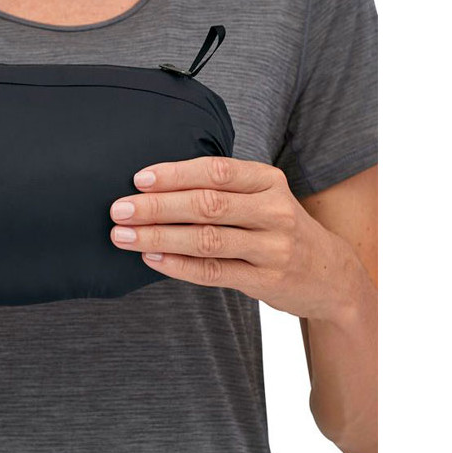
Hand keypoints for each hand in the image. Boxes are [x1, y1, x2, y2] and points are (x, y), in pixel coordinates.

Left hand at [108, 155, 355, 321]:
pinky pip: (213, 272)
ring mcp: (272, 248)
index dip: (175, 174)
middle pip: (207, 205)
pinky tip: (152, 258)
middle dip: (157, 206)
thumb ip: (223, 189)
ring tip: (124, 235)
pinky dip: (178, 265)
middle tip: (119, 208)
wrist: (332, 275)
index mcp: (269, 181)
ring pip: (206, 240)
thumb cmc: (280, 228)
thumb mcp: (264, 196)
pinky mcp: (266, 281)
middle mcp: (274, 211)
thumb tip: (153, 186)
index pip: (217, 171)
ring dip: (159, 236)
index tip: (139, 179)